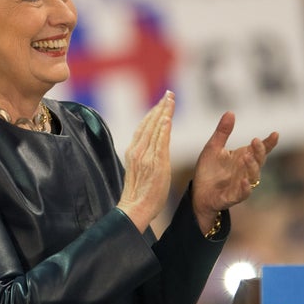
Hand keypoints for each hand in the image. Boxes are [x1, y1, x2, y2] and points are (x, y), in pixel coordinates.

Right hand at [117, 91, 174, 232]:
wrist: (135, 208)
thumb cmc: (139, 195)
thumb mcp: (139, 170)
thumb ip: (145, 157)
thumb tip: (152, 148)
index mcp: (133, 151)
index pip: (144, 127)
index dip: (153, 113)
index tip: (161, 102)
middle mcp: (137, 150)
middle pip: (149, 123)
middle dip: (159, 107)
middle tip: (169, 94)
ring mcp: (146, 156)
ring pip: (155, 129)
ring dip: (163, 112)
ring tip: (171, 99)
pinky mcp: (155, 163)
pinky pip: (160, 142)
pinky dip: (163, 128)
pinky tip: (168, 118)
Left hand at [192, 112, 278, 233]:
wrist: (198, 192)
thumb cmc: (209, 170)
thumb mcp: (213, 147)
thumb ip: (223, 132)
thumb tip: (230, 112)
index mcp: (244, 157)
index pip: (260, 150)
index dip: (269, 143)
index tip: (275, 134)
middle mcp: (246, 171)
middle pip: (259, 161)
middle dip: (259, 151)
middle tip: (255, 141)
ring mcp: (241, 184)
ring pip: (253, 176)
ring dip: (252, 167)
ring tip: (247, 156)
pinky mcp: (232, 197)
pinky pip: (242, 193)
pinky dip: (245, 188)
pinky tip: (244, 181)